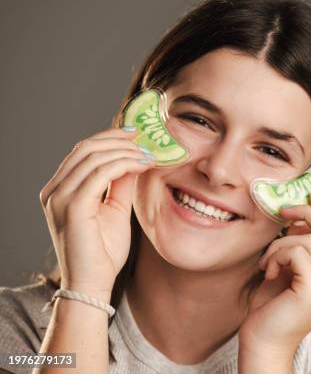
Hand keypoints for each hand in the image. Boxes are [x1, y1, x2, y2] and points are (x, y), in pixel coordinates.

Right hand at [39, 127, 154, 299]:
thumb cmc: (103, 252)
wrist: (92, 283)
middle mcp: (53, 191)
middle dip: (118, 139)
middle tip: (145, 139)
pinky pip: (100, 173)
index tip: (135, 134)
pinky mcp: (72, 206)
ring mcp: (59, 197)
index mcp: (60, 190)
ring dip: (125, 150)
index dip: (109, 138)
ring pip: (93, 156)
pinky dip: (124, 163)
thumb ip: (120, 183)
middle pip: (86, 148)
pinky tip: (142, 165)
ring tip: (148, 154)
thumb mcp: (115, 209)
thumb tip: (134, 159)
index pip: (82, 152)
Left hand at [239, 193, 310, 357]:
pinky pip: (298, 250)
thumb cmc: (273, 307)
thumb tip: (302, 215)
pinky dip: (278, 255)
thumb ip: (301, 246)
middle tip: (285, 209)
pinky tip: (268, 271)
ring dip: (281, 244)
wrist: (263, 342)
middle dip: (309, 212)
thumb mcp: (291, 270)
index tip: (308, 198)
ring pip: (310, 239)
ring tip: (268, 262)